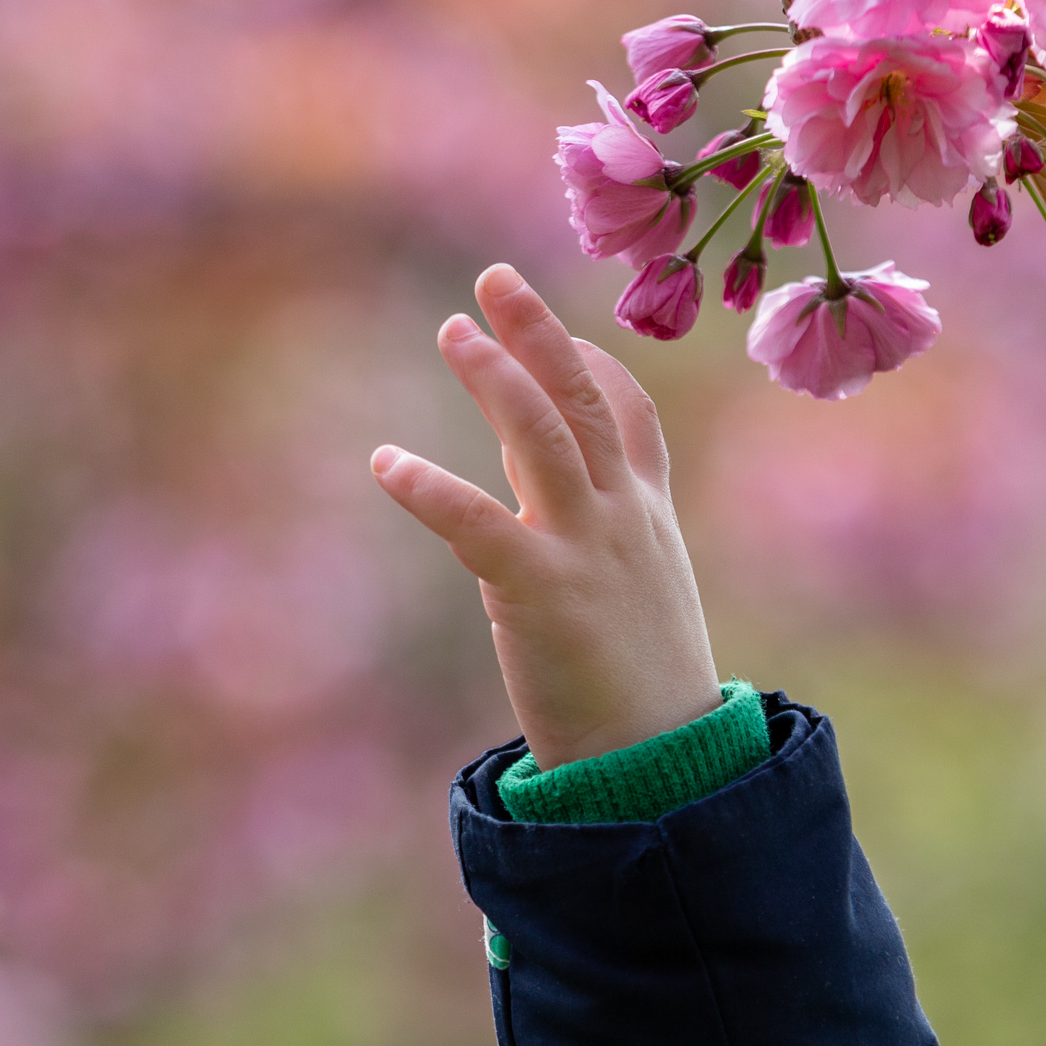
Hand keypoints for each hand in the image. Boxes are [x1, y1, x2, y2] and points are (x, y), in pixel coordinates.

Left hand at [372, 264, 722, 771]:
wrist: (660, 765)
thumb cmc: (634, 683)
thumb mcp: (624, 585)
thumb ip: (573, 514)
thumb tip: (516, 455)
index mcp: (646, 518)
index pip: (629, 418)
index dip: (592, 363)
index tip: (556, 326)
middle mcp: (622, 519)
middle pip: (585, 403)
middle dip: (539, 335)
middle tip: (491, 280)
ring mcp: (588, 551)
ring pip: (545, 439)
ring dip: (497, 378)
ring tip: (454, 331)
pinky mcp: (543, 594)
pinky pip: (480, 523)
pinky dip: (429, 487)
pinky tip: (385, 462)